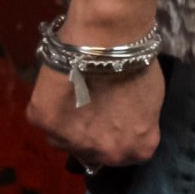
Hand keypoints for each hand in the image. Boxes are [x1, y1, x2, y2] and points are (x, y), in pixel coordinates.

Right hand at [28, 58, 166, 170]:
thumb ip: (138, 120)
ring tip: (72, 94)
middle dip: (93, 132)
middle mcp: (107, 155)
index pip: (126, 150)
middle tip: (91, 103)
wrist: (108, 37)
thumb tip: (126, 119)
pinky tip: (57, 85)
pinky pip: (43, 119)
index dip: (117, 129)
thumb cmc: (138, 60)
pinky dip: (48, 104)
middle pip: (95, 150)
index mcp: (139, 149)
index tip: (112, 111)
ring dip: (68, 124)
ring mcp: (75, 144)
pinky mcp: (45, 123)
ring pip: (65, 140)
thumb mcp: (151, 99)